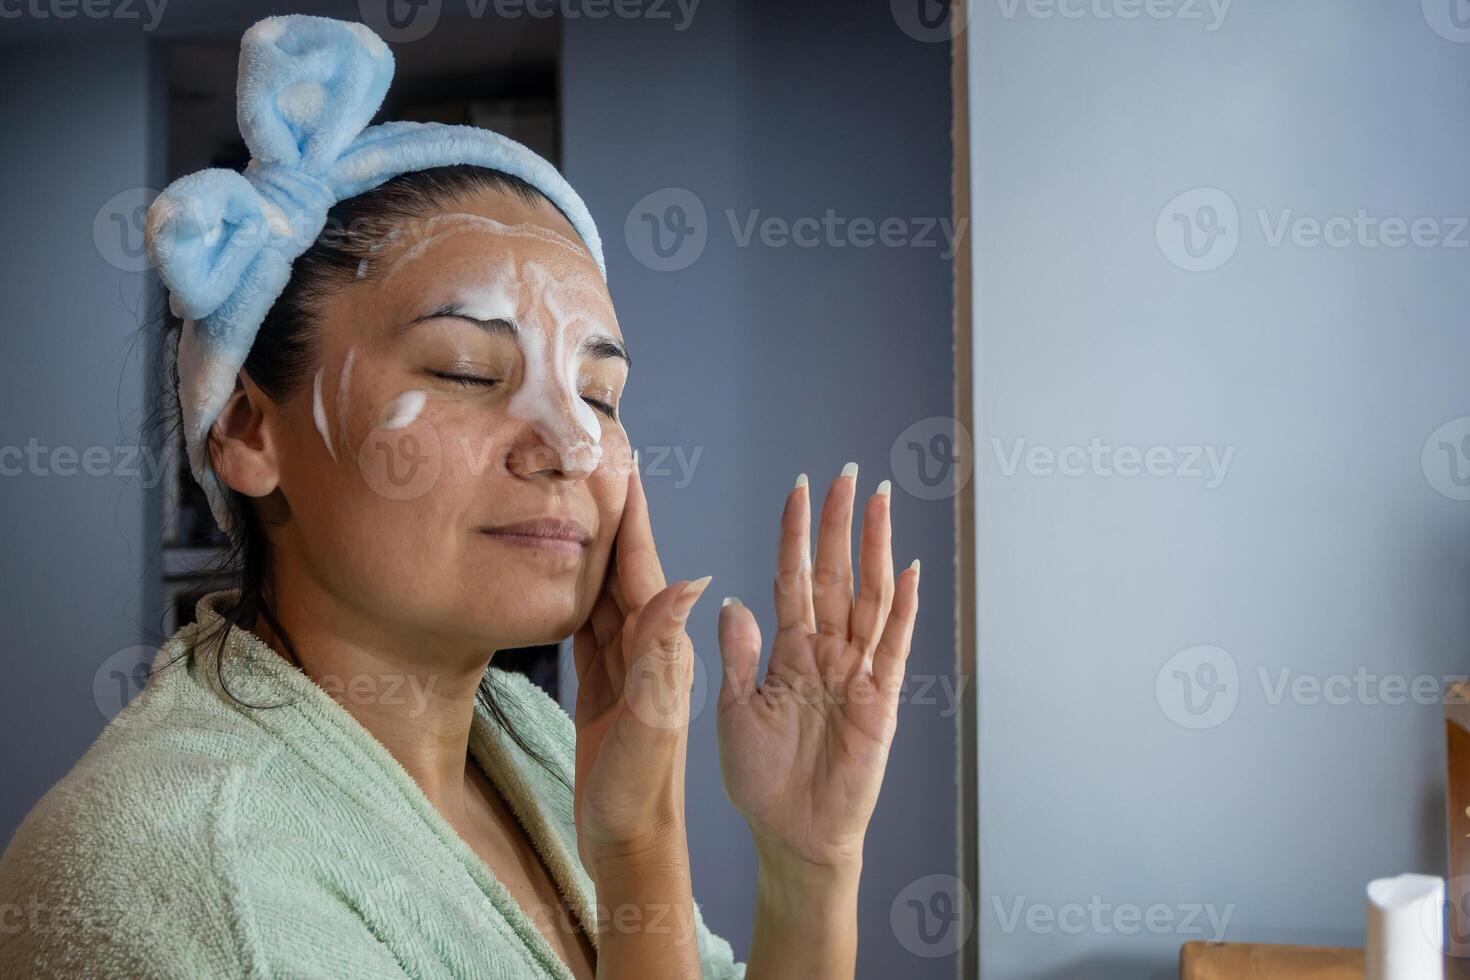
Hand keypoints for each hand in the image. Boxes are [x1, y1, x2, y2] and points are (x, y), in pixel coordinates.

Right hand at [570, 454, 712, 874]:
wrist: (631, 844)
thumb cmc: (643, 790)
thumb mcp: (653, 720)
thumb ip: (663, 653)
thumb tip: (692, 581)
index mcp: (663, 649)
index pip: (646, 568)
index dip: (633, 517)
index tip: (623, 465)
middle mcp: (649, 650)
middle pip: (625, 571)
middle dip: (612, 519)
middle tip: (595, 467)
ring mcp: (626, 669)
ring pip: (606, 594)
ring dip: (595, 549)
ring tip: (580, 505)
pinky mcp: (605, 690)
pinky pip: (590, 629)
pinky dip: (578, 595)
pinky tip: (566, 576)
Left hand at [715, 464, 919, 873]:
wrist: (793, 834)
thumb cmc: (762, 779)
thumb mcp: (735, 710)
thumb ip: (738, 655)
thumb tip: (735, 601)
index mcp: (788, 650)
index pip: (793, 578)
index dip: (797, 534)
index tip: (801, 488)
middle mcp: (826, 652)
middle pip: (836, 575)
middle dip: (841, 524)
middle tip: (848, 473)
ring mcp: (857, 672)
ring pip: (868, 597)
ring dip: (875, 549)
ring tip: (881, 502)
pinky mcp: (881, 700)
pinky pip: (893, 646)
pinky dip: (902, 609)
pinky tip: (907, 570)